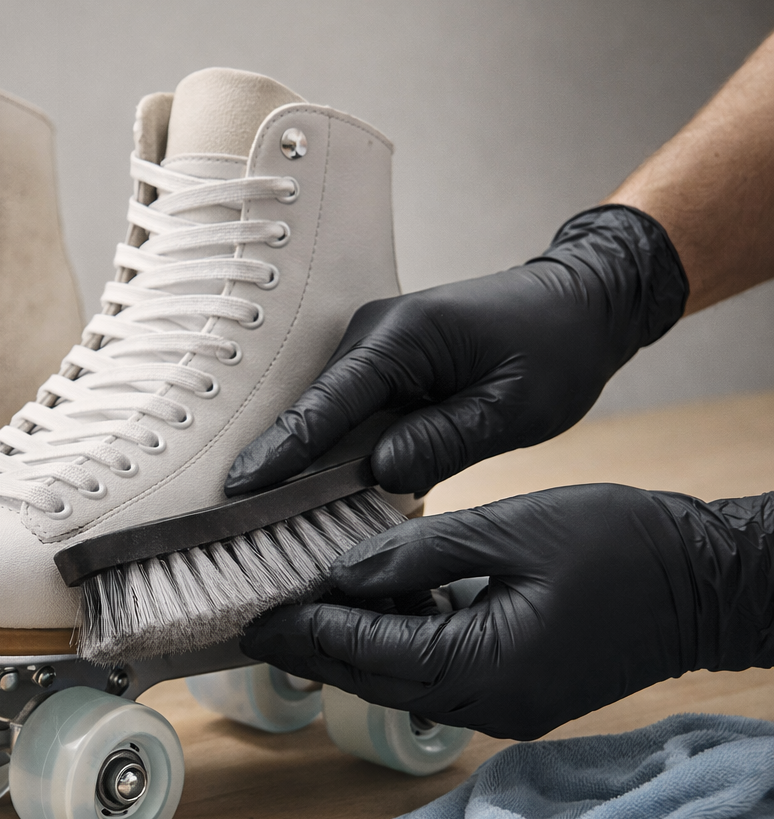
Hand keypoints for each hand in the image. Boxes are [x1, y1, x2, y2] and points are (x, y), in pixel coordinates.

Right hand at [224, 205, 688, 497]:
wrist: (579, 303)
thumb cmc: (557, 351)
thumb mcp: (515, 408)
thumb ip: (446, 441)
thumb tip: (380, 472)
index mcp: (405, 337)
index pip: (328, 402)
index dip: (283, 449)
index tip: (239, 487)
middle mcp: (373, 334)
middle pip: (313, 409)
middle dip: (278, 460)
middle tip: (238, 515)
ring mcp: (371, 346)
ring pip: (323, 413)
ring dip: (301, 458)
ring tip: (262, 510)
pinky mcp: (379, 364)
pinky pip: (343, 411)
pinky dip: (328, 448)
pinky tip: (310, 489)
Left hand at [241, 484, 773, 739]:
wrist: (707, 582)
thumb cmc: (616, 544)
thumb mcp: (506, 530)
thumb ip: (415, 552)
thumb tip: (342, 571)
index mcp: (477, 668)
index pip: (362, 651)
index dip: (301, 629)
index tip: (249, 613)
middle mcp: (483, 706)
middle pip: (371, 679)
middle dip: (312, 647)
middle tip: (253, 619)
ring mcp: (503, 708)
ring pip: (401, 681)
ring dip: (354, 645)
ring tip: (304, 603)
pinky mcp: (517, 693)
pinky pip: (438, 676)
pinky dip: (400, 643)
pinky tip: (379, 602)